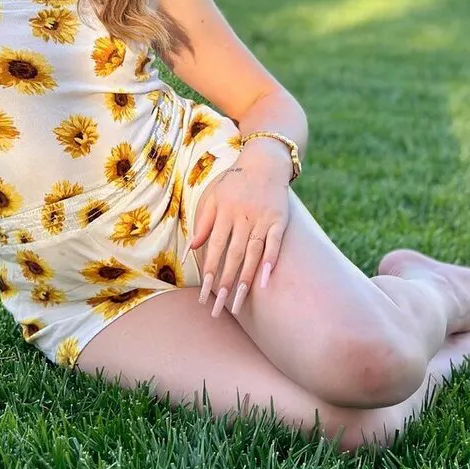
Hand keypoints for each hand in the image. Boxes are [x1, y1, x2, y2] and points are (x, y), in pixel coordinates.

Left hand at [183, 155, 289, 317]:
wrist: (264, 161)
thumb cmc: (234, 182)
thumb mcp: (213, 196)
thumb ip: (203, 223)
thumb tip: (190, 250)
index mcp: (223, 212)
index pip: (214, 247)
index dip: (209, 271)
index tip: (204, 294)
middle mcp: (242, 217)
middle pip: (232, 255)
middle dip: (225, 282)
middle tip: (219, 307)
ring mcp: (262, 219)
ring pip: (252, 254)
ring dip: (245, 279)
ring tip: (238, 303)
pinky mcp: (279, 220)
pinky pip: (274, 244)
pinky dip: (270, 262)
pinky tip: (264, 282)